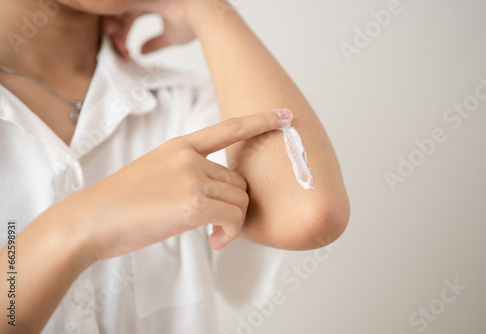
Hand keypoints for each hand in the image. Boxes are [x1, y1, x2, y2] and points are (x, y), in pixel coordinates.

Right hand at [81, 109, 292, 258]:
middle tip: (219, 225)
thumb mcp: (155, 173)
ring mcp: (192, 178)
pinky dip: (230, 233)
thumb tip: (219, 195)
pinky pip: (234, 217)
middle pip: (239, 181)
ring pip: (240, 200)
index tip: (285, 115)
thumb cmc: (121, 203)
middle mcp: (190, 157)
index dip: (260, 120)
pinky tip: (214, 241)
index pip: (229, 128)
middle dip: (235, 205)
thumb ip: (188, 173)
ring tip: (214, 234)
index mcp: (180, 146)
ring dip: (233, 221)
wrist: (90, 220)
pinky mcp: (193, 203)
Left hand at [101, 0, 203, 59]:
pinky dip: (113, 19)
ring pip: (117, 7)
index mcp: (154, 3)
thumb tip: (142, 52)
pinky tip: (112, 31)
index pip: (130, 17)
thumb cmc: (195, 23)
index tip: (124, 52)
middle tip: (115, 47)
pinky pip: (119, 6)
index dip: (124, 34)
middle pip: (120, 12)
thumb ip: (155, 44)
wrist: (204, 14)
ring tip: (112, 40)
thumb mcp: (171, 37)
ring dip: (112, 25)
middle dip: (114, 30)